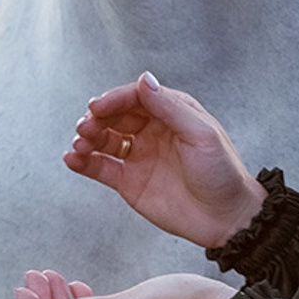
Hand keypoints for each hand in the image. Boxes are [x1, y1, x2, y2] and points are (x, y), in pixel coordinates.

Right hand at [65, 72, 265, 248]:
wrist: (226, 218)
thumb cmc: (222, 172)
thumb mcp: (201, 134)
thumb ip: (170, 108)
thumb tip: (144, 80)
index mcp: (171, 112)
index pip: (135, 97)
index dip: (114, 99)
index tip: (97, 107)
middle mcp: (152, 130)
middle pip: (115, 116)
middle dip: (97, 118)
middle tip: (85, 127)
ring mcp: (139, 156)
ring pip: (104, 139)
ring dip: (87, 138)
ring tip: (79, 144)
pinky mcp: (130, 182)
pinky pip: (101, 167)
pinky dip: (84, 162)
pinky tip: (72, 160)